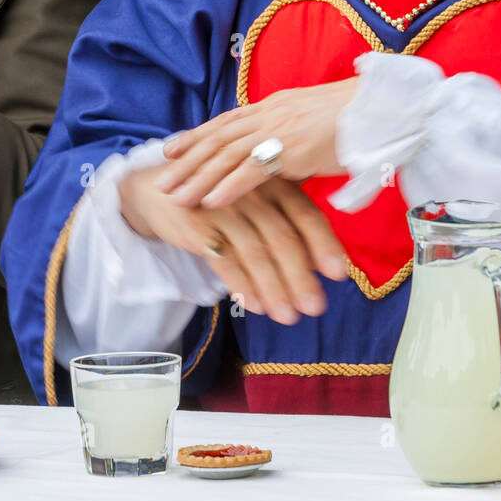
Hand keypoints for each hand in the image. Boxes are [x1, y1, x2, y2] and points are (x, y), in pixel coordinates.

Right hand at [119, 164, 347, 322]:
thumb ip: (288, 224)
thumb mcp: (259, 201)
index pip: (306, 215)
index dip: (324, 245)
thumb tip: (320, 264)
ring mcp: (225, 207)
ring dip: (275, 289)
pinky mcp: (198, 225)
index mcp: (275, 183)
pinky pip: (225, 260)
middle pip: (283, 239)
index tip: (339, 276)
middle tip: (315, 307)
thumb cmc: (223, 198)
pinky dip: (243, 285)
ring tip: (288, 317)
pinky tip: (257, 306)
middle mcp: (253, 192)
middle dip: (301, 277)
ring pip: (256, 253)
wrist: (160, 188)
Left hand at [156, 79, 358, 208]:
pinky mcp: (295, 148)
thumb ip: (295, 141)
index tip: (172, 149)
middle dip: (188, 159)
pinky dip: (229, 186)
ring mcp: (281, 129)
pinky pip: (254, 170)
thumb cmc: (360, 119)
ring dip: (199, 177)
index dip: (198, 135)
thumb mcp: (316, 125)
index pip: (227, 120)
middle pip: (219, 136)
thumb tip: (285, 161)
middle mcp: (272, 113)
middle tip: (161, 179)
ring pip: (228, 154)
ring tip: (176, 197)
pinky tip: (210, 202)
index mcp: (277, 105)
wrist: (385, 107)